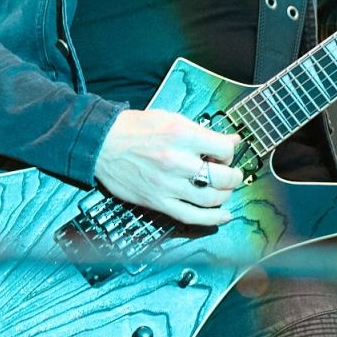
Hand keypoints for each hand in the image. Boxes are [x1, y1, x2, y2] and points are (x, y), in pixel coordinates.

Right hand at [93, 108, 244, 226]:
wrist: (102, 144)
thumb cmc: (134, 129)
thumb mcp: (170, 119)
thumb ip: (202, 131)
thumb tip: (232, 140)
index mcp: (181, 136)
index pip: (223, 149)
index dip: (230, 152)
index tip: (225, 153)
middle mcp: (176, 161)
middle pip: (222, 176)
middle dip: (234, 176)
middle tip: (232, 173)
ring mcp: (167, 185)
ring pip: (211, 198)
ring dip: (225, 195)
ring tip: (225, 189)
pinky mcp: (158, 202)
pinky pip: (191, 216)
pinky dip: (212, 218)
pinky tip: (223, 215)